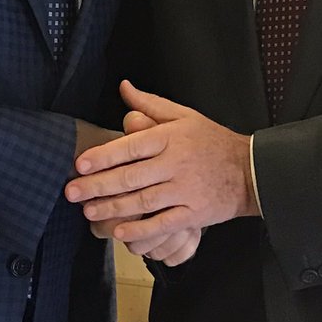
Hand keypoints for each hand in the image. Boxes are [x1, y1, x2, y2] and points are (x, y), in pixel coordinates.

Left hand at [65, 81, 257, 243]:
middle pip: (131, 176)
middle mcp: (176, 163)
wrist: (250, 170)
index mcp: (170, 138)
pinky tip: (121, 233)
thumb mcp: (184, 115)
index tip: (80, 164)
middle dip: (99, 185)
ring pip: (144, 201)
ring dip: (114, 208)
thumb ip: (150, 104)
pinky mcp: (194, 213)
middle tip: (71, 192)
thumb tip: (124, 87)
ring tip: (89, 212)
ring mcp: (185, 190)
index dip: (104, 155)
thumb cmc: (212, 141)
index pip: (131, 146)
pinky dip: (143, 230)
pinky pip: (165, 223)